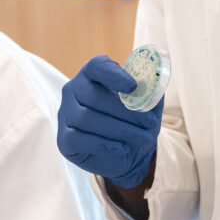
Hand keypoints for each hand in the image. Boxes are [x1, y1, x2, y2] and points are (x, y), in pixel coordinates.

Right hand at [56, 56, 162, 189]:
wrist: (127, 153)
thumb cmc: (134, 122)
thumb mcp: (148, 105)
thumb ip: (151, 91)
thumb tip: (155, 82)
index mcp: (92, 75)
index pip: (96, 66)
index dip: (113, 75)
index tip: (133, 86)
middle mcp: (73, 91)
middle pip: (93, 96)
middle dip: (124, 111)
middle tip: (149, 122)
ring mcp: (65, 115)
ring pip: (86, 118)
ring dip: (119, 129)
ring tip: (142, 137)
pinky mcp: (64, 139)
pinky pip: (78, 138)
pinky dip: (103, 143)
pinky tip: (122, 147)